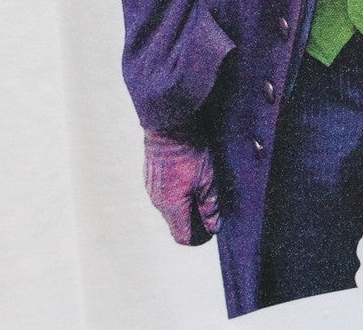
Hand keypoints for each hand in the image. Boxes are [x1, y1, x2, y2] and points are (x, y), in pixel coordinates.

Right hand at [143, 128, 221, 244]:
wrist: (168, 124)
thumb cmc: (189, 150)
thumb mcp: (207, 178)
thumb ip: (210, 206)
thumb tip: (214, 227)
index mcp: (171, 206)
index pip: (182, 237)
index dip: (198, 237)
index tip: (210, 227)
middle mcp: (157, 201)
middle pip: (175, 223)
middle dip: (192, 221)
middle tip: (208, 206)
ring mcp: (150, 188)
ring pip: (168, 208)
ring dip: (182, 205)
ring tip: (199, 188)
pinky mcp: (149, 176)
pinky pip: (162, 193)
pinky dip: (174, 193)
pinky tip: (186, 177)